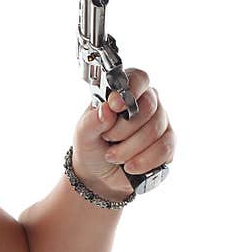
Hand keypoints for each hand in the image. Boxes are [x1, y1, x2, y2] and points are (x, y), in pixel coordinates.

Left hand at [71, 67, 176, 199]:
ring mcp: (160, 123)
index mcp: (124, 93)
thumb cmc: (91, 145)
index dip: (131, 89)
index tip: (115, 105)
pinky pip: (164, 149)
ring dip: (129, 148)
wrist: (98, 174)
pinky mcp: (167, 144)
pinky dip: (144, 160)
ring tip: (113, 155)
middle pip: (149, 105)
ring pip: (155, 130)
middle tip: (107, 138)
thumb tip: (107, 109)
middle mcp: (146, 104)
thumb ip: (92, 119)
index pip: (138, 78)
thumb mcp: (83, 133)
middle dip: (124, 128)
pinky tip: (130, 166)